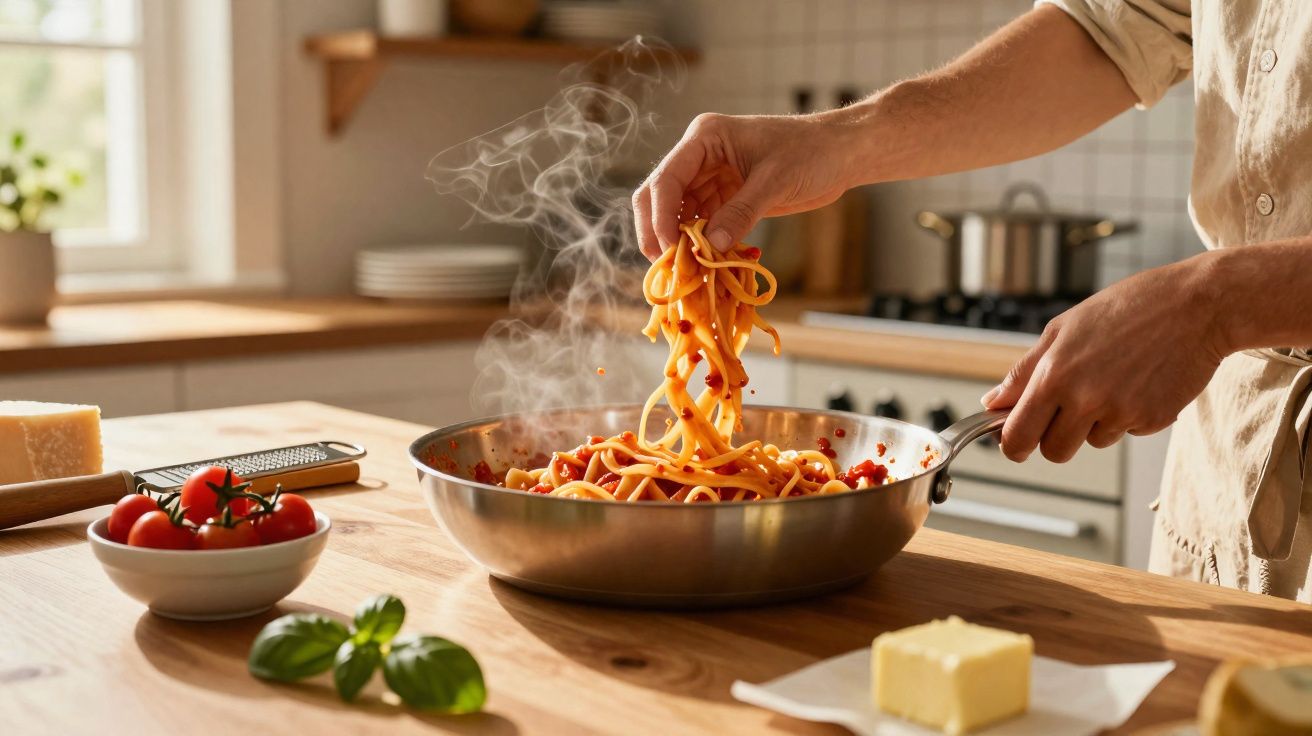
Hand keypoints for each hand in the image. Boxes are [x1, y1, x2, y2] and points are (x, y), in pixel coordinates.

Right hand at [632, 111, 861, 258]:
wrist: (841, 154)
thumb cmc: (812, 152)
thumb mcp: (776, 181)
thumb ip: (742, 212)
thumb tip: (711, 247)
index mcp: (705, 138)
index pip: (667, 178)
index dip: (661, 216)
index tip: (667, 249)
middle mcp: (699, 157)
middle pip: (659, 197)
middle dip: (658, 231)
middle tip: (667, 267)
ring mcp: (710, 179)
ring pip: (677, 215)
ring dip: (678, 243)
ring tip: (686, 273)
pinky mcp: (725, 199)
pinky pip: (701, 226)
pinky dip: (700, 246)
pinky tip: (705, 266)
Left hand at [982, 256, 1227, 462]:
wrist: (1196, 306)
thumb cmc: (1127, 308)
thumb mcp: (1062, 329)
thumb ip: (1024, 372)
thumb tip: (992, 403)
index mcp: (1054, 376)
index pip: (1017, 436)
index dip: (1012, 444)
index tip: (1016, 441)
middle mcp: (1084, 399)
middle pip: (1053, 451)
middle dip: (1054, 439)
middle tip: (1068, 411)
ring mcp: (1120, 412)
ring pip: (1092, 442)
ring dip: (1096, 423)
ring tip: (1113, 380)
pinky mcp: (1152, 420)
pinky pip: (1127, 432)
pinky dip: (1129, 415)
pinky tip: (1140, 381)